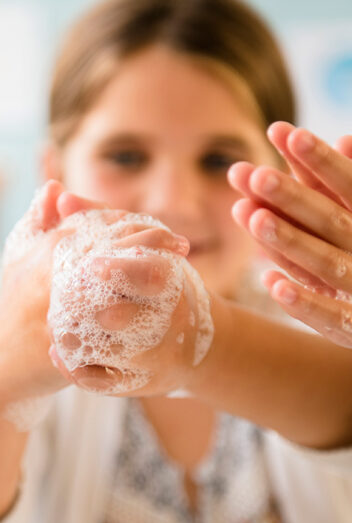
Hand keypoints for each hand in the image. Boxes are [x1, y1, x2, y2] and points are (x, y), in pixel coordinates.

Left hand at [46, 200, 209, 397]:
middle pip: (128, 317)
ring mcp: (154, 355)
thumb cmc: (159, 284)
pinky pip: (105, 381)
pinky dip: (78, 370)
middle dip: (95, 309)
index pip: (151, 274)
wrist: (193, 342)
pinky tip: (55, 354)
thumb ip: (99, 219)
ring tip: (53, 326)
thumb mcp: (140, 248)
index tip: (92, 264)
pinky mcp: (140, 382)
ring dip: (80, 340)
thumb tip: (60, 196)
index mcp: (170, 281)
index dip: (122, 269)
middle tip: (65, 300)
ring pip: (112, 352)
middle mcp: (167, 320)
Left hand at [229, 122, 351, 347]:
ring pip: (323, 262)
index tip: (280, 131)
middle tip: (253, 175)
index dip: (314, 159)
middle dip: (292, 196)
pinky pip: (328, 316)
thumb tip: (345, 139)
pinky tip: (270, 283)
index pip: (344, 184)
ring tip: (253, 217)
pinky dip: (303, 302)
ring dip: (289, 240)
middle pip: (328, 219)